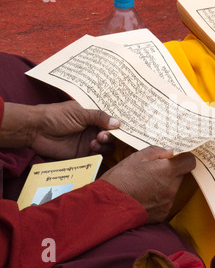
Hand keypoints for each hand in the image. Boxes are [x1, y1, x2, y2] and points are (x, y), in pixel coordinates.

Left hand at [0, 100, 119, 158]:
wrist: (37, 130)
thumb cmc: (56, 116)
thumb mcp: (80, 113)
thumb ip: (99, 117)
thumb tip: (118, 123)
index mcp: (93, 116)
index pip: (111, 120)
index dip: (118, 124)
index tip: (124, 127)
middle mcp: (94, 129)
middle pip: (113, 135)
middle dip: (111, 135)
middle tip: (102, 135)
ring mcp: (90, 141)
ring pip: (108, 146)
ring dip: (105, 144)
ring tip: (95, 141)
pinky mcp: (84, 153)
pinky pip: (98, 155)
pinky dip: (99, 152)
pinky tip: (91, 147)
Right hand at [100, 146, 195, 222]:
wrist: (108, 207)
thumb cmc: (120, 179)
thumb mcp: (136, 158)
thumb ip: (157, 152)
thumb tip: (170, 152)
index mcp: (167, 171)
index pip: (190, 162)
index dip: (184, 158)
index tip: (176, 158)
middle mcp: (171, 188)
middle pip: (180, 175)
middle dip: (170, 171)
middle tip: (153, 170)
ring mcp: (167, 203)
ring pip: (172, 188)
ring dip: (164, 184)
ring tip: (145, 184)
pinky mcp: (162, 214)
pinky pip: (165, 201)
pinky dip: (158, 198)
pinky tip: (143, 196)